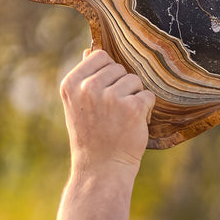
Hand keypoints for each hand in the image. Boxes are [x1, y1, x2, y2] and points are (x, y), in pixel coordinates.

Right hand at [59, 49, 154, 174]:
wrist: (101, 169)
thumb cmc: (91, 135)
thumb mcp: (78, 105)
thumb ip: (84, 77)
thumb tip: (90, 50)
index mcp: (72, 83)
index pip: (100, 55)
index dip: (107, 73)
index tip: (102, 94)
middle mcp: (89, 87)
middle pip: (119, 67)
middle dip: (121, 86)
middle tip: (111, 112)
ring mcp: (111, 97)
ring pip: (135, 80)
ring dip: (134, 98)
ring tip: (120, 119)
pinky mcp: (133, 107)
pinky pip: (148, 95)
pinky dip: (146, 109)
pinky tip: (132, 125)